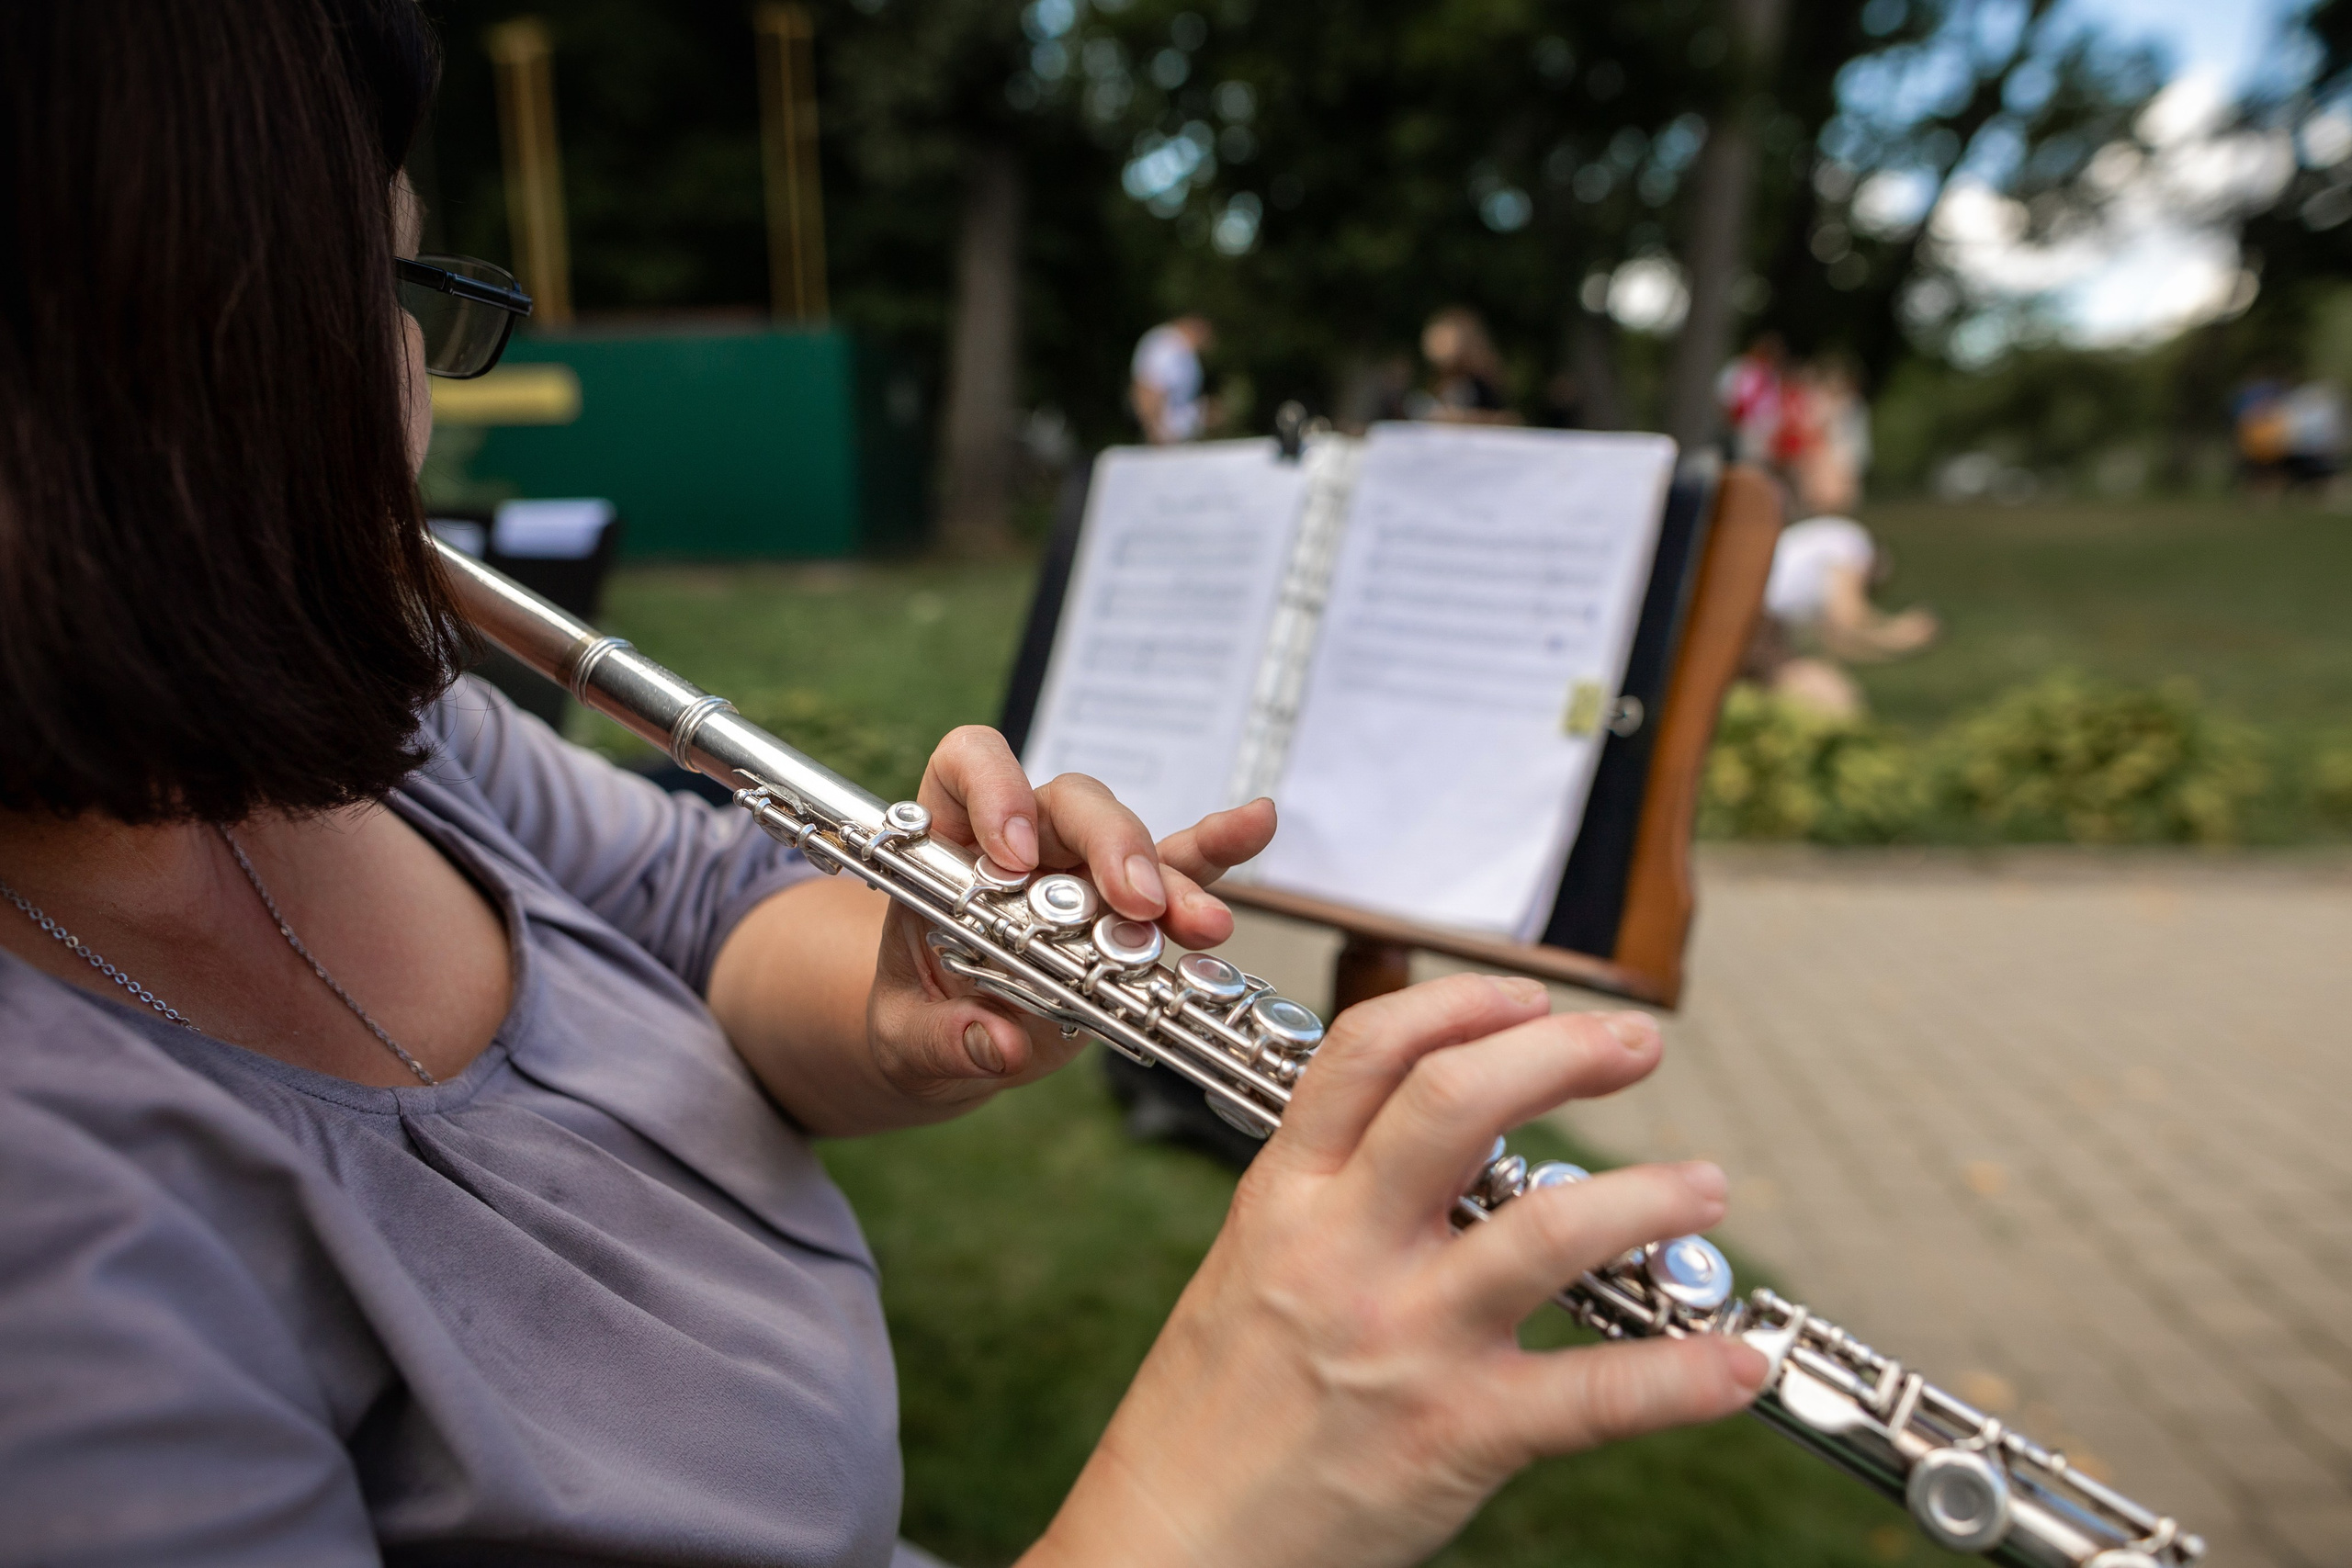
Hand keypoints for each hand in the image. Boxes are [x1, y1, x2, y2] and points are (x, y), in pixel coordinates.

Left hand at [865, 725, 1275, 1116]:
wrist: (954, 1036)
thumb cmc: (921, 1014)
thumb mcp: (906, 1033)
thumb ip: (942, 1037)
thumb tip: (998, 1044)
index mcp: (949, 841)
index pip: (968, 767)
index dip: (992, 789)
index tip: (1012, 856)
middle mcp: (1021, 837)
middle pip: (1069, 802)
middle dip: (1108, 845)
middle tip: (1130, 904)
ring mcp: (1079, 867)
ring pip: (1128, 839)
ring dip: (1168, 881)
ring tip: (1202, 927)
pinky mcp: (1125, 906)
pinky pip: (1176, 866)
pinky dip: (1217, 851)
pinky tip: (1256, 824)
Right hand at [1027, 976, 1767, 1567]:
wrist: (1173, 1540)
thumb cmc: (1214, 1406)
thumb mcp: (1250, 1262)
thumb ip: (1334, 1191)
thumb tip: (1440, 1125)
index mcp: (1285, 1198)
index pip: (1369, 1054)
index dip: (1463, 1004)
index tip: (1530, 997)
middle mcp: (1342, 1251)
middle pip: (1458, 1103)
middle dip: (1564, 1052)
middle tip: (1634, 1046)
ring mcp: (1402, 1341)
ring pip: (1543, 1231)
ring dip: (1646, 1198)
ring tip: (1705, 1187)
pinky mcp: (1453, 1436)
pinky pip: (1590, 1397)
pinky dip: (1682, 1378)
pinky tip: (1737, 1364)